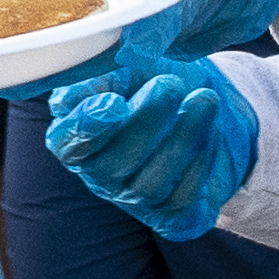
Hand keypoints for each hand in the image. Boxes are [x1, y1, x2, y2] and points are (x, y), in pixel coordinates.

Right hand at [44, 48, 258, 241]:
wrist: (199, 94)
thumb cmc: (151, 77)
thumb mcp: (125, 63)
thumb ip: (99, 76)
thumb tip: (83, 94)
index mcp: (76, 136)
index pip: (67, 143)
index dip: (87, 128)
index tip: (114, 103)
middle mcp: (99, 173)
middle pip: (110, 166)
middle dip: (144, 124)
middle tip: (169, 85)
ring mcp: (133, 198)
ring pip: (149, 186)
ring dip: (181, 138)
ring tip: (205, 98)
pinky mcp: (169, 215)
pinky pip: (180, 203)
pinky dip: (200, 163)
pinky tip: (211, 130)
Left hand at [126, 0, 278, 61]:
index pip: (194, 2)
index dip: (152, 23)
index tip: (116, 35)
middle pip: (185, 28)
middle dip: (140, 24)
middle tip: (103, 16)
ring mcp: (249, 16)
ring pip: (186, 39)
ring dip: (151, 27)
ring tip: (124, 3)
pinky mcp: (241, 23)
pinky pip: (194, 37)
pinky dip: (167, 27)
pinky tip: (151, 2)